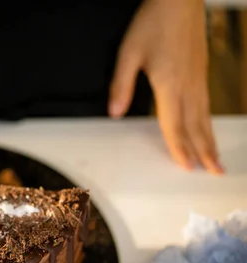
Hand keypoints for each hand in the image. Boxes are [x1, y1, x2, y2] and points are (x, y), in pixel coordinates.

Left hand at [109, 0, 222, 174]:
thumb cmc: (154, 21)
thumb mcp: (128, 52)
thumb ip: (121, 84)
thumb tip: (115, 112)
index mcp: (170, 85)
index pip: (174, 125)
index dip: (180, 148)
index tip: (186, 167)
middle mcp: (189, 85)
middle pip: (196, 126)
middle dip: (204, 151)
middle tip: (213, 172)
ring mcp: (198, 78)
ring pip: (205, 116)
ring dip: (211, 139)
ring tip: (216, 158)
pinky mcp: (201, 70)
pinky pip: (207, 103)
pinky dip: (209, 121)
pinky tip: (208, 126)